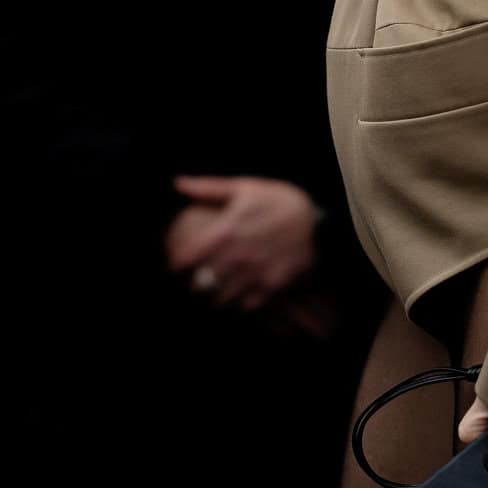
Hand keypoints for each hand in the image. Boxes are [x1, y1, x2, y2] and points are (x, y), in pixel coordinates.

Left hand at [164, 174, 321, 310]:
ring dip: (215, 294)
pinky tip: (238, 293)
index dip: (176, 264)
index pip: (187, 257)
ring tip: (214, 289)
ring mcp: (255, 273)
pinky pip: (246, 305)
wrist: (313, 216)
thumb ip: (207, 188)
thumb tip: (178, 182)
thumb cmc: (274, 198)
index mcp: (225, 231)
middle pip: (202, 283)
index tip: (174, 265)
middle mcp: (237, 256)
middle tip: (194, 279)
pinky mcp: (271, 285)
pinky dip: (239, 302)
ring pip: (221, 297)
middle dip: (195, 283)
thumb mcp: (242, 187)